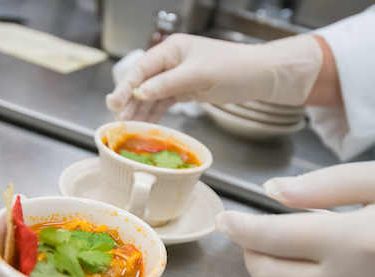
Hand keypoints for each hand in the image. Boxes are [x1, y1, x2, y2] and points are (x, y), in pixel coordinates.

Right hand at [106, 33, 321, 121]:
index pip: (142, 69)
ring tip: (128, 128)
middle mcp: (171, 63)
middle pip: (143, 84)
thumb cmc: (233, 67)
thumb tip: (140, 93)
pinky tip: (145, 125)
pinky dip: (155, 114)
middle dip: (129, 102)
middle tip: (116, 121)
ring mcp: (178, 77)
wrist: (259, 76)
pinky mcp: (186, 91)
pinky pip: (164, 103)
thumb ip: (168, 83)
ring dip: (140, 111)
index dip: (126, 86)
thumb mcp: (199, 74)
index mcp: (172, 50)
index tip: (115, 103)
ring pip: (152, 96)